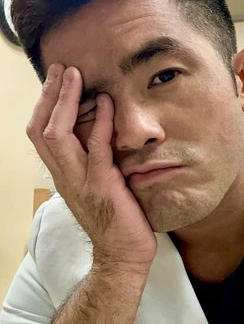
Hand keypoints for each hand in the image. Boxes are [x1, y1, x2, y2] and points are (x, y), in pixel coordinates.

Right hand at [27, 64, 156, 271]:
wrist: (123, 254)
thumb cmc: (115, 221)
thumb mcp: (96, 187)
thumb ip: (91, 163)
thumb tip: (99, 136)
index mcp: (63, 175)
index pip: (40, 135)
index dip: (45, 106)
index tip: (56, 81)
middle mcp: (65, 176)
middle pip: (40, 130)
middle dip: (49, 96)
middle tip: (62, 69)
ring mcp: (81, 181)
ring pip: (57, 136)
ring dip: (65, 102)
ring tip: (75, 76)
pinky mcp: (103, 185)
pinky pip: (96, 148)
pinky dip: (100, 123)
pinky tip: (106, 102)